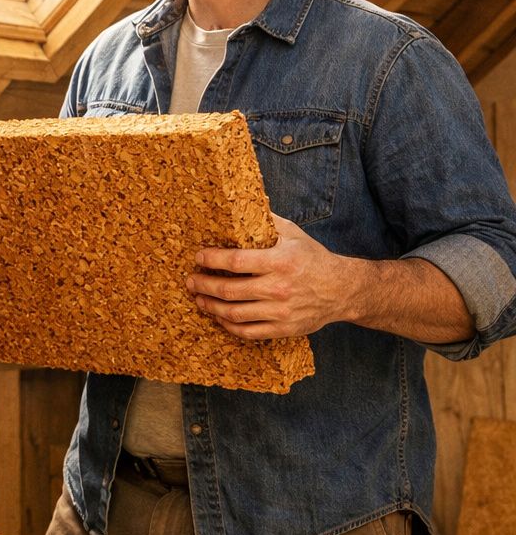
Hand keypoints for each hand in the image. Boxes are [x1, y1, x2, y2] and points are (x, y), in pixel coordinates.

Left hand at [188, 214, 360, 338]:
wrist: (343, 289)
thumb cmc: (313, 258)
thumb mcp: (293, 234)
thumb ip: (267, 221)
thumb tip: (241, 202)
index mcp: (280, 261)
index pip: (236, 261)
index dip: (212, 260)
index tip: (198, 257)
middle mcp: (280, 288)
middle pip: (230, 290)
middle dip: (204, 285)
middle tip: (190, 280)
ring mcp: (282, 312)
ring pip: (235, 313)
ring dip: (211, 306)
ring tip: (199, 298)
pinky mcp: (284, 329)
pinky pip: (249, 332)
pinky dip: (229, 326)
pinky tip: (219, 316)